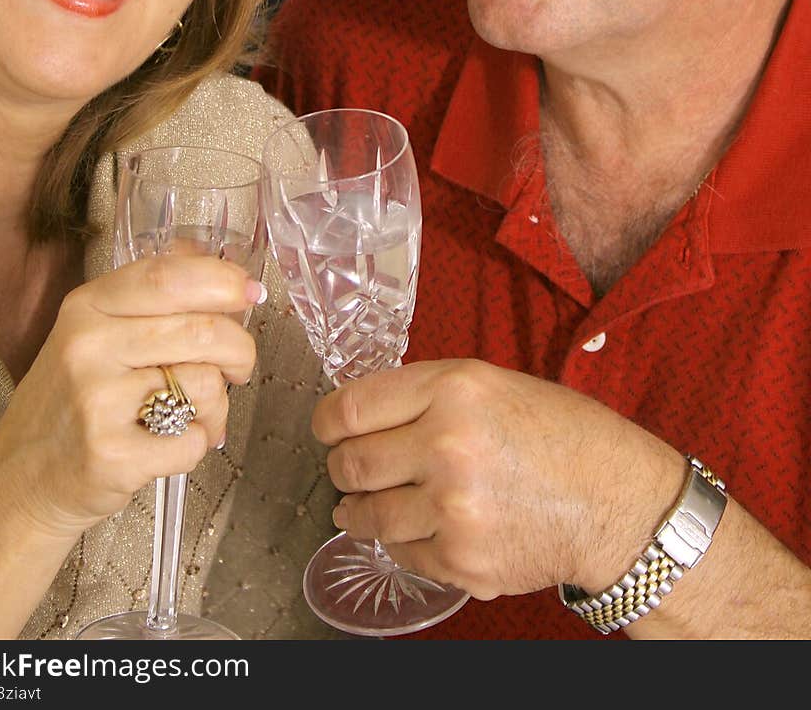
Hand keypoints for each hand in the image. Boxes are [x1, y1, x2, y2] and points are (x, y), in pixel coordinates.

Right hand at [0, 251, 262, 542]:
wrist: (21, 479)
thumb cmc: (70, 402)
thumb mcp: (93, 332)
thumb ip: (151, 299)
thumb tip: (224, 270)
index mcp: (88, 307)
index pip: (169, 276)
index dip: (222, 280)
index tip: (249, 292)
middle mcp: (89, 346)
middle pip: (203, 331)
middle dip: (240, 350)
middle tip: (239, 367)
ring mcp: (97, 401)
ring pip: (205, 385)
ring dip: (218, 407)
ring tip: (195, 417)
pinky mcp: (111, 455)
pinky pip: (192, 440)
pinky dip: (197, 446)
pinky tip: (171, 445)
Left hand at [313, 358, 683, 599]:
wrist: (616, 502)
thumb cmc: (562, 435)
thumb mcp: (493, 384)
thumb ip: (427, 394)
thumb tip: (364, 411)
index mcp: (454, 390)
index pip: (352, 408)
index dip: (327, 421)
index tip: (327, 429)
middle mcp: (447, 445)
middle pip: (351, 463)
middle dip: (342, 468)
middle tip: (349, 469)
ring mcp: (453, 508)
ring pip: (366, 515)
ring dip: (357, 511)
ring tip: (360, 507)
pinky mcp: (462, 559)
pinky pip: (401, 552)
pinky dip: (401, 542)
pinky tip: (418, 527)